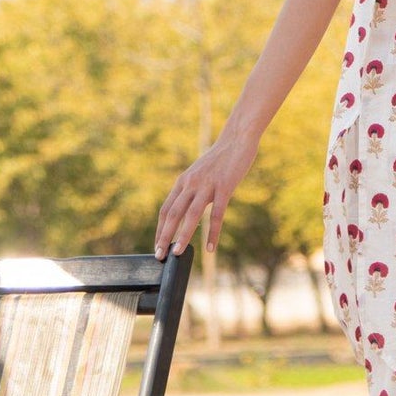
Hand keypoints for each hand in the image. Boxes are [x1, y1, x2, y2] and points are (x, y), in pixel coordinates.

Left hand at [154, 132, 257, 257]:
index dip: (160, 229)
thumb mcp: (200, 174)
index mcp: (183, 182)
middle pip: (173, 213)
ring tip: (177, 254)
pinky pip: (217, 214)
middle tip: (159, 255)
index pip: (166, 209)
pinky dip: (212, 233)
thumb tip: (187, 211)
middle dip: (164, 236)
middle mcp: (191, 183)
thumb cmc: (220, 159)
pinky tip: (211, 248)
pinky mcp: (224, 187)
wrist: (237, 139)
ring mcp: (207, 185)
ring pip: (191, 215)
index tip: (157, 245)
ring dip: (183, 235)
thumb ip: (192, 190)